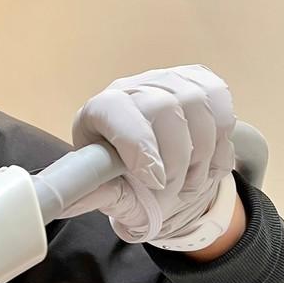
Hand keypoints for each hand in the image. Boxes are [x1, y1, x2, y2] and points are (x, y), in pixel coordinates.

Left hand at [61, 64, 236, 249]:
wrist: (162, 171)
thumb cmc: (127, 182)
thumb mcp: (109, 192)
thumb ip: (93, 194)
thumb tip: (62, 203)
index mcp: (99, 110)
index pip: (117, 111)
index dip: (140, 146)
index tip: (154, 181)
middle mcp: (131, 86)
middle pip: (163, 108)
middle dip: (175, 160)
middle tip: (172, 191)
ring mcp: (168, 79)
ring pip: (198, 107)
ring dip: (201, 157)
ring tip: (189, 184)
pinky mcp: (201, 82)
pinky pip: (221, 108)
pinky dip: (221, 144)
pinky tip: (207, 165)